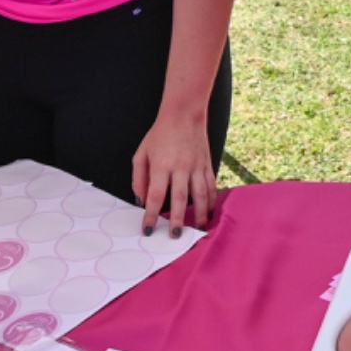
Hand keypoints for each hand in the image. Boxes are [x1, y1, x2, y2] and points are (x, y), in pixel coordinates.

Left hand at [132, 104, 215, 235]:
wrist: (184, 114)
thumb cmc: (160, 134)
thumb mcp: (141, 153)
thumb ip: (139, 178)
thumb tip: (141, 200)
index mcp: (161, 165)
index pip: (156, 195)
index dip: (152, 215)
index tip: (148, 230)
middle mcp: (180, 167)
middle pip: (180, 198)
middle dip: (179, 219)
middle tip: (176, 235)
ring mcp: (196, 166)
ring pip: (201, 194)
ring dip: (200, 214)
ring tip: (199, 229)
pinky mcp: (207, 164)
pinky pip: (211, 186)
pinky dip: (212, 201)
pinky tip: (209, 211)